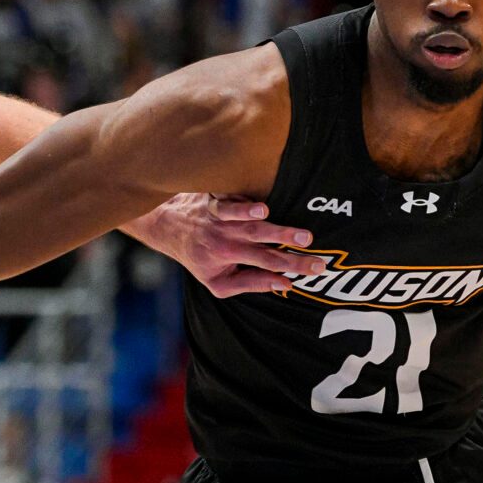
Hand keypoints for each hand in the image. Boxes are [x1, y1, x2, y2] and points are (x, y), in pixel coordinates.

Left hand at [133, 193, 328, 298]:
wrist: (167, 226)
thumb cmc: (199, 256)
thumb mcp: (219, 282)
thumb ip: (252, 284)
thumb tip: (285, 284)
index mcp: (228, 259)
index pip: (267, 264)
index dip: (292, 266)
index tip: (316, 268)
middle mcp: (223, 238)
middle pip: (258, 241)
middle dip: (285, 241)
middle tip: (310, 241)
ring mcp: (218, 218)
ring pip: (244, 221)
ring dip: (264, 225)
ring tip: (283, 224)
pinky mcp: (214, 198)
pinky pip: (229, 201)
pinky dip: (243, 206)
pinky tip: (260, 209)